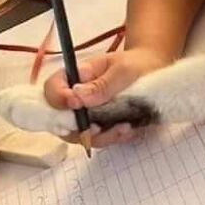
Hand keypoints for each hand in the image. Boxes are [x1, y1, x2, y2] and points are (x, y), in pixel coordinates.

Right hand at [43, 47, 168, 148]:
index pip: (52, 89)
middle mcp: (76, 99)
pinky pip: (99, 140)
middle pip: (60, 120)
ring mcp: (86, 115)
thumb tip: (76, 97)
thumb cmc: (134, 64)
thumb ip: (102, 84)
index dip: (57, 100)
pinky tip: (128, 129)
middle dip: (80, 128)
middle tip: (99, 128)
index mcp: (76, 77)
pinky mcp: (100, 127)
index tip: (75, 105)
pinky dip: (113, 138)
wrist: (152, 72)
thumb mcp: (122, 70)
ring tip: (125, 127)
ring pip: (80, 135)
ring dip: (101, 137)